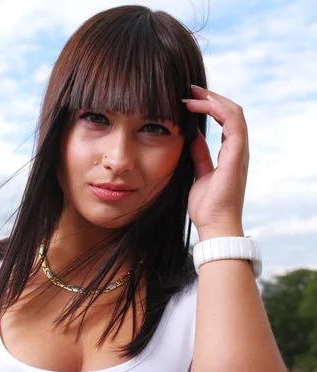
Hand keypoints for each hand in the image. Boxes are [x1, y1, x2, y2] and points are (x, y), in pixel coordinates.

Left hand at [183, 85, 248, 240]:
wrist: (214, 225)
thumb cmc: (206, 204)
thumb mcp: (198, 172)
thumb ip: (198, 154)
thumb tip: (191, 135)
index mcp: (230, 153)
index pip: (225, 120)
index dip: (209, 106)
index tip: (188, 99)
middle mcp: (238, 150)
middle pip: (232, 112)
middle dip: (211, 97)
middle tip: (190, 88)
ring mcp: (240, 152)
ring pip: (235, 113)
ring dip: (213, 100)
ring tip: (193, 92)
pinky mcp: (236, 156)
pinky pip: (233, 125)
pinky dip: (218, 110)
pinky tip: (200, 105)